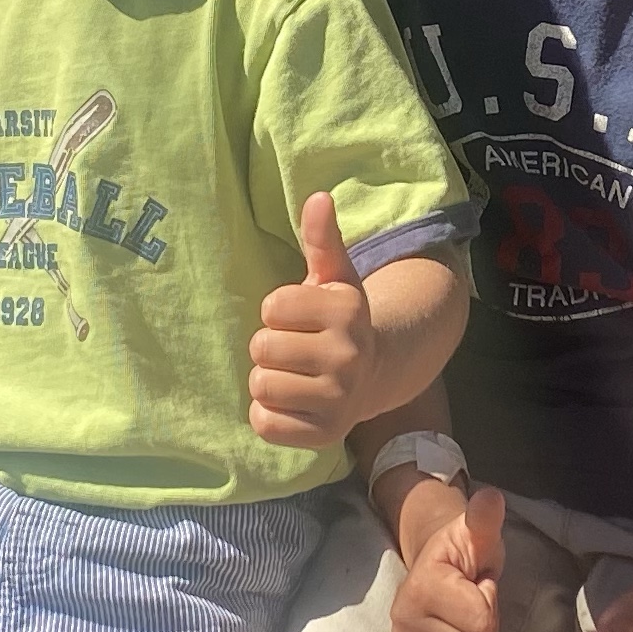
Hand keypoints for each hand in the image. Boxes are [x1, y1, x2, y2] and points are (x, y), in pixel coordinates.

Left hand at [249, 194, 376, 447]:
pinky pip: (265, 423)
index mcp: (348, 310)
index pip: (271, 308)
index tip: (301, 320)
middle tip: (296, 352)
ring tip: (294, 377)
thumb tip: (317, 197)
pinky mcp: (324, 434)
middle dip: (270, 349)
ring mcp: (339, 398)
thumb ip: (322, 239)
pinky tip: (292, 405)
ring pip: (260, 385)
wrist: (372, 375)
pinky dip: (269, 416)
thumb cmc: (338, 322)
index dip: (277, 313)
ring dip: (268, 381)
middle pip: (261, 348)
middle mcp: (349, 355)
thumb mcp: (333, 277)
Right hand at [387, 481, 506, 631]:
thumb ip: (485, 519)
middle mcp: (403, 619)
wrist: (436, 569)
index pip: (483, 621)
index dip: (489, 601)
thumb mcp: (478, 533)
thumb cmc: (464, 553)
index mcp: (423, 586)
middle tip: (471, 607)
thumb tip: (490, 497)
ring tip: (464, 624)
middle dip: (485, 630)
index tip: (477, 585)